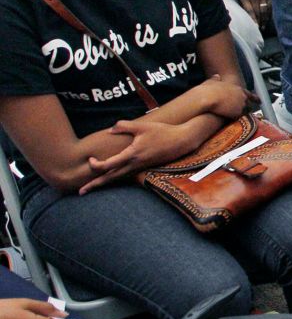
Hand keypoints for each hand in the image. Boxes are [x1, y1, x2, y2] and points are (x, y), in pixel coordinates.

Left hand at [82, 121, 196, 193]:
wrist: (182, 141)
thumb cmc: (163, 132)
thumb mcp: (142, 126)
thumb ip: (124, 126)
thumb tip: (110, 129)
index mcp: (132, 155)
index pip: (108, 165)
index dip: (95, 165)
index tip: (90, 159)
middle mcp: (134, 165)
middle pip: (110, 178)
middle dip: (95, 185)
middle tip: (80, 192)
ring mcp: (140, 168)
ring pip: (118, 178)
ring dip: (104, 184)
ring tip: (92, 188)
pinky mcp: (144, 167)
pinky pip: (126, 175)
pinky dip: (115, 179)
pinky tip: (110, 178)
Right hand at [202, 77, 255, 120]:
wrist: (207, 98)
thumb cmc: (207, 90)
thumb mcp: (212, 82)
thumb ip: (216, 79)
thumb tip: (216, 76)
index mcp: (237, 88)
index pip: (249, 94)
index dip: (254, 98)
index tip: (259, 100)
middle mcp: (242, 96)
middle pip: (250, 103)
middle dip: (249, 107)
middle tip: (249, 110)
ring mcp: (241, 105)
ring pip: (247, 111)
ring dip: (245, 114)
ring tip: (241, 117)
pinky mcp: (238, 113)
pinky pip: (241, 117)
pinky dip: (239, 118)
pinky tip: (235, 121)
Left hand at [237, 0, 270, 27]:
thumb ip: (244, 5)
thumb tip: (249, 18)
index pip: (250, 12)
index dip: (254, 21)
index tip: (256, 27)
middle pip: (258, 12)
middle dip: (259, 21)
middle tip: (260, 28)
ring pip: (265, 10)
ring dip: (265, 19)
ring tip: (264, 25)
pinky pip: (271, 6)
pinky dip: (270, 13)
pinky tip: (268, 17)